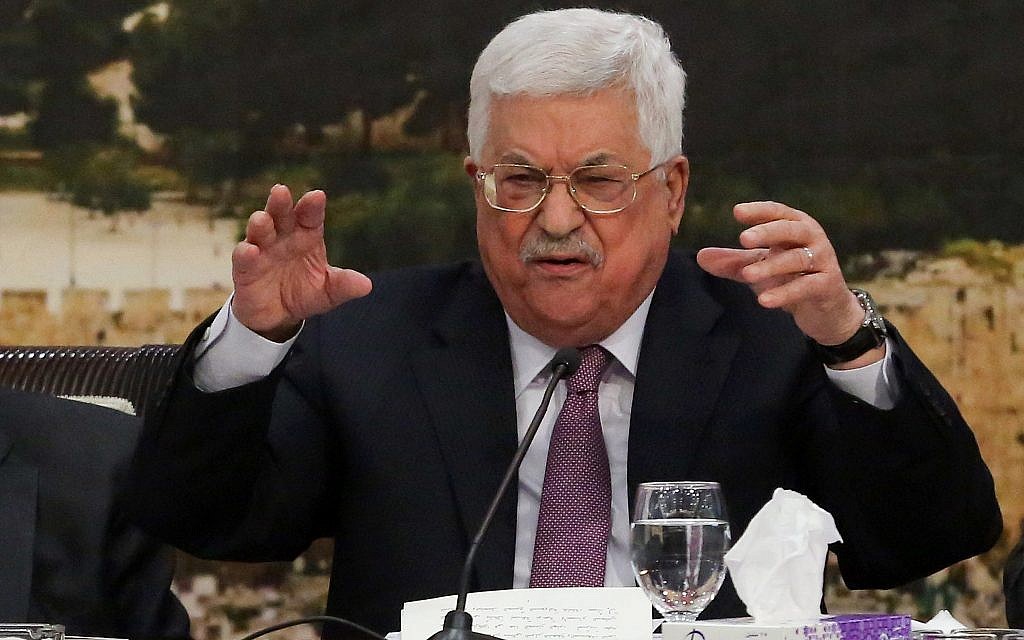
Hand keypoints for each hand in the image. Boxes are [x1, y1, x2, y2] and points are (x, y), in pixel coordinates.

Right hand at [231, 185, 371, 340]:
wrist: (278, 317)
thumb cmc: (304, 294)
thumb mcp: (328, 292)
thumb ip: (344, 285)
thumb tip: (366, 286)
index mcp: (306, 236)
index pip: (310, 217)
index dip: (312, 207)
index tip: (317, 196)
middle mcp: (283, 238)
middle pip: (281, 215)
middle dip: (280, 204)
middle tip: (281, 191)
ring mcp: (262, 251)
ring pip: (259, 231)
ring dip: (260, 223)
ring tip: (263, 219)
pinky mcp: (245, 269)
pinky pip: (243, 258)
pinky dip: (245, 253)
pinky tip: (250, 250)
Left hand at [696, 201, 873, 358]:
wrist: (826, 309)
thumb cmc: (791, 278)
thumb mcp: (761, 267)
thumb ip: (734, 261)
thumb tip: (700, 256)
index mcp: (795, 226)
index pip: (777, 212)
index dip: (759, 211)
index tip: (737, 212)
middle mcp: (812, 238)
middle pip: (789, 229)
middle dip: (767, 232)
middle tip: (743, 239)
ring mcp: (822, 260)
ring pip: (796, 259)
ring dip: (770, 267)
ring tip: (746, 275)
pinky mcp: (827, 285)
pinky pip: (806, 286)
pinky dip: (784, 293)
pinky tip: (763, 300)